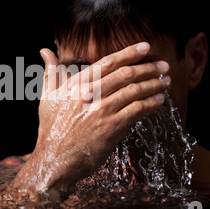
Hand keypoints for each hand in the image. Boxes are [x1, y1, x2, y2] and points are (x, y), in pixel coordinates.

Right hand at [7, 43, 170, 201]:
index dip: (129, 53)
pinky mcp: (112, 127)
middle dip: (148, 68)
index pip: (107, 63)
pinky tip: (158, 101)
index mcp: (75, 85)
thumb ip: (50, 73)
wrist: (54, 161)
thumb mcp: (47, 98)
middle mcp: (89, 94)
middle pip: (125, 75)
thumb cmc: (50, 130)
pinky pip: (137, 110)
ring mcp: (102, 111)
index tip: (145, 47)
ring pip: (134, 91)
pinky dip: (150, 104)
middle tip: (163, 66)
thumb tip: (44, 51)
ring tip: (165, 81)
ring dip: (153, 85)